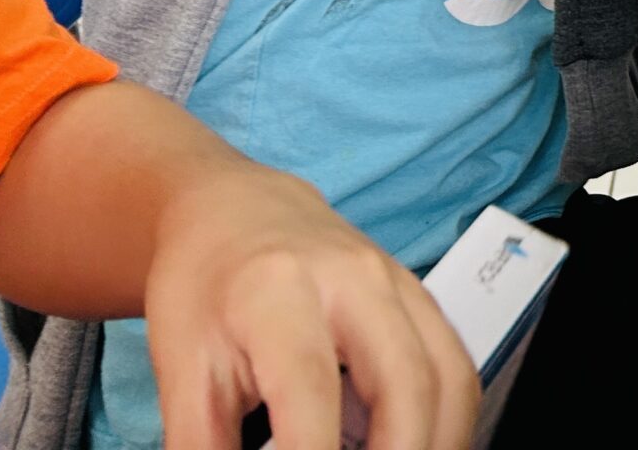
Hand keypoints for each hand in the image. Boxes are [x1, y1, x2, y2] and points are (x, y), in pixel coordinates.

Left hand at [146, 158, 476, 449]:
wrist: (241, 211)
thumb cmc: (205, 288)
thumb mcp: (179, 369)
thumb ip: (201, 445)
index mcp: (276, 291)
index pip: (310, 389)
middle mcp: (352, 278)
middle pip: (405, 382)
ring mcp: (397, 282)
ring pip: (450, 375)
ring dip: (438, 444)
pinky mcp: (421, 295)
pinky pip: (457, 366)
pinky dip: (448, 422)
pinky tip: (417, 447)